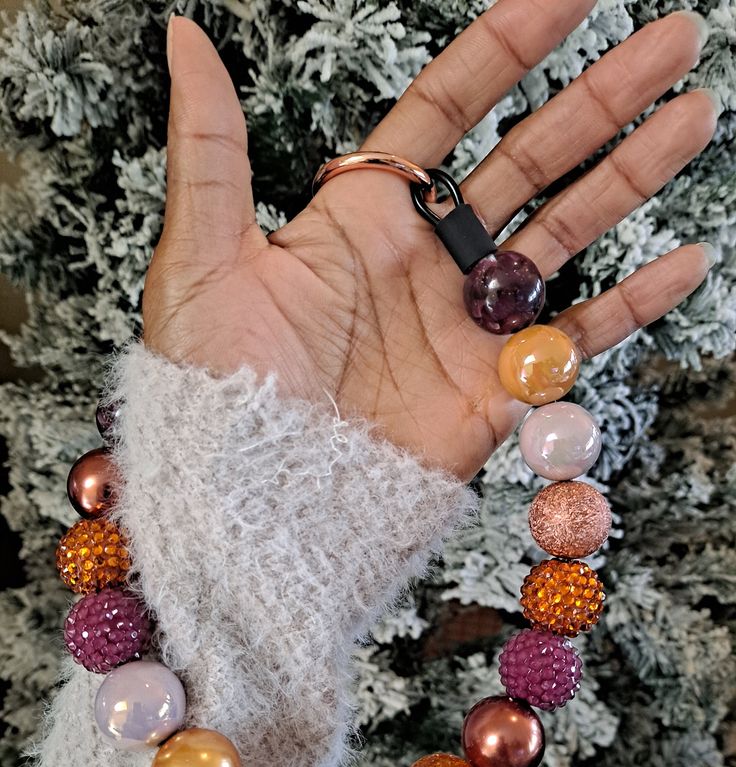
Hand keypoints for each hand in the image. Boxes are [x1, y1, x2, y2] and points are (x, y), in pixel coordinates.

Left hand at [144, 4, 715, 480]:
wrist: (254, 506)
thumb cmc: (215, 391)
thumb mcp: (204, 261)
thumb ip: (212, 148)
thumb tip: (185, 38)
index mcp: (361, 215)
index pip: (450, 107)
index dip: (512, 44)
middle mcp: (424, 261)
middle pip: (529, 159)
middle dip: (600, 99)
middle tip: (672, 39)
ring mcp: (466, 325)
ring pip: (566, 234)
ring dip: (630, 176)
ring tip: (693, 115)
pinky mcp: (494, 392)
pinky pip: (577, 338)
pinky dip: (633, 302)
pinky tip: (684, 259)